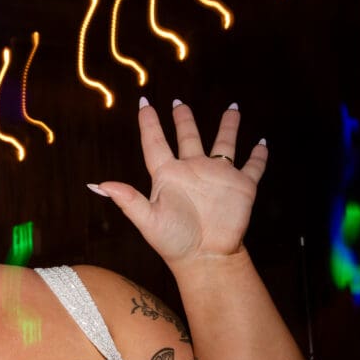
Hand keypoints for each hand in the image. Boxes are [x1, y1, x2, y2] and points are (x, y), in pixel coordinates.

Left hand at [92, 98, 267, 269]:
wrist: (206, 258)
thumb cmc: (174, 242)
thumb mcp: (147, 219)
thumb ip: (126, 199)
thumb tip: (97, 185)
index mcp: (168, 176)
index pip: (155, 143)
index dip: (150, 123)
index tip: (145, 103)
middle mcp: (192, 171)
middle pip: (188, 137)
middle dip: (184, 119)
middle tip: (179, 101)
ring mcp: (218, 177)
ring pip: (225, 144)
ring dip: (228, 127)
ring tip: (232, 108)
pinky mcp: (241, 186)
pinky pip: (253, 166)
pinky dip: (259, 155)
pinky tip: (262, 144)